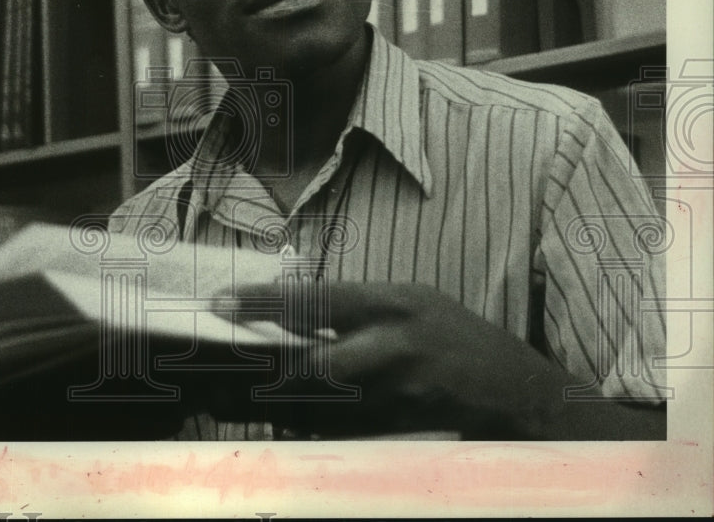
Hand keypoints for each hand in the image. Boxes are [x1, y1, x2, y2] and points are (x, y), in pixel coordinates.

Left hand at [225, 281, 663, 439]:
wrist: (517, 389)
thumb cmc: (452, 336)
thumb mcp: (408, 302)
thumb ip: (353, 308)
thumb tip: (283, 316)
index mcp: (394, 301)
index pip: (319, 297)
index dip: (265, 301)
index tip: (219, 304)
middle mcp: (397, 343)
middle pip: (313, 363)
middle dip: (259, 373)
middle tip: (212, 375)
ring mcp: (403, 392)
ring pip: (320, 406)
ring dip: (269, 406)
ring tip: (222, 399)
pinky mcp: (403, 428)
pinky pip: (340, 432)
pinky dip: (302, 428)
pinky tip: (272, 422)